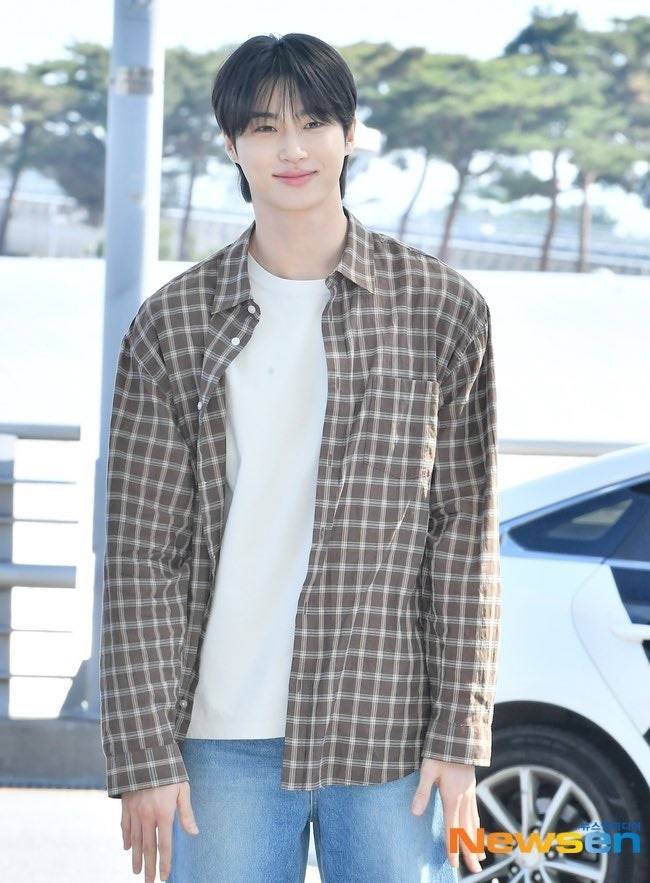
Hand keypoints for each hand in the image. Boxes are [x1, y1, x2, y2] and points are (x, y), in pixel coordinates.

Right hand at [121, 781, 198, 881]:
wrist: (145, 754)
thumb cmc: (170, 771)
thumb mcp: (182, 790)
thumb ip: (186, 813)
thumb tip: (194, 834)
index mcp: (163, 813)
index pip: (164, 845)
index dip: (165, 863)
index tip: (164, 877)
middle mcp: (147, 816)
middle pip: (147, 848)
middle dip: (149, 867)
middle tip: (149, 882)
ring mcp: (134, 811)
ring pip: (134, 841)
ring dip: (136, 858)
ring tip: (136, 871)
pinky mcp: (126, 805)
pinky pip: (124, 826)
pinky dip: (125, 838)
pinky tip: (126, 848)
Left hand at [411, 758, 485, 873]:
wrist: (459, 736)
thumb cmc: (440, 752)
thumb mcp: (427, 770)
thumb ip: (422, 792)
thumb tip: (415, 812)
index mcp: (452, 797)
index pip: (452, 828)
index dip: (452, 846)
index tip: (453, 863)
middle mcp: (463, 799)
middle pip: (467, 831)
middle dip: (470, 852)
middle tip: (476, 871)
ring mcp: (469, 794)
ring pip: (473, 823)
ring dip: (476, 842)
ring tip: (480, 857)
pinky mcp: (471, 788)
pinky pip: (475, 812)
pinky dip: (477, 826)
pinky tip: (477, 830)